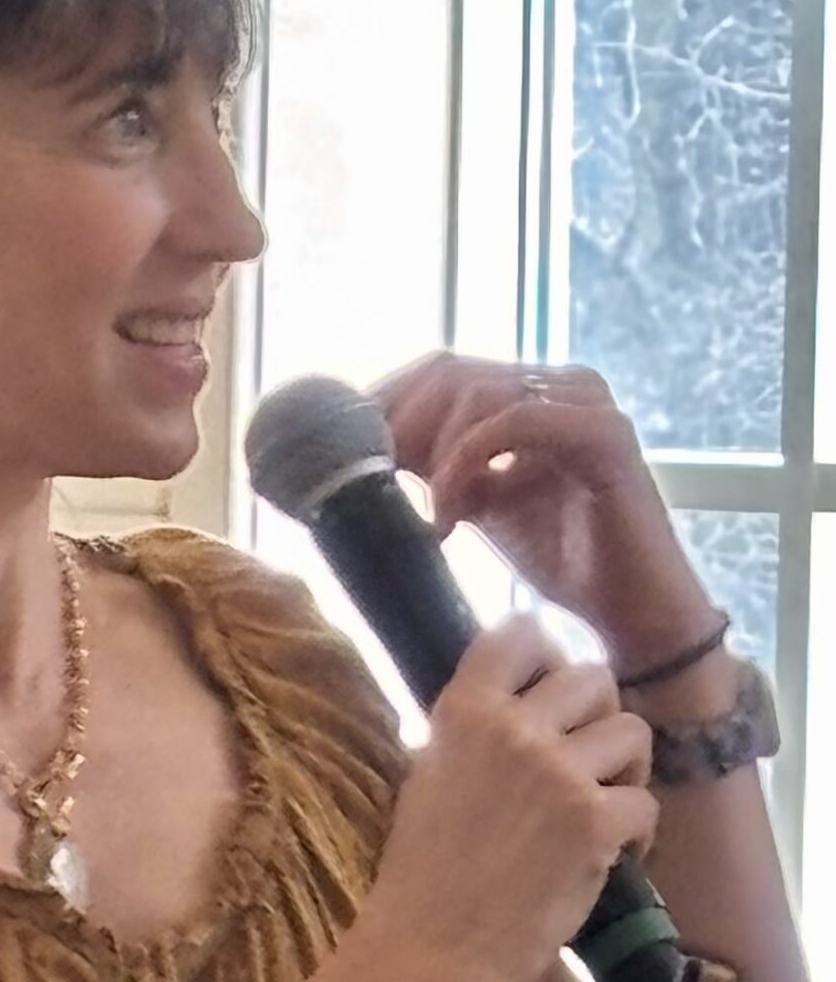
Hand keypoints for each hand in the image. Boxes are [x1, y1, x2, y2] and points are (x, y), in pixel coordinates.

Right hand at [361, 614, 656, 981]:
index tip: (551, 695)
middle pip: (593, 678)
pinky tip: (611, 857)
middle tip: (587, 764)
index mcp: (462, 712)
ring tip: (604, 809)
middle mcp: (512, 729)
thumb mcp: (427, 777)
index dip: (548, 658)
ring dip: (626, 770)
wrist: (426, 953)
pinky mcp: (594, 824)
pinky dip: (638, 833)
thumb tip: (510, 707)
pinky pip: (646, 802)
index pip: (521, 633)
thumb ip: (469, 735)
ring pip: (633, 730)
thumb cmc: (417, 877)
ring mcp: (557, 774)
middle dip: (598, 719)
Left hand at [374, 352, 721, 675]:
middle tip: (375, 479)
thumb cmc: (563, 558)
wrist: (633, 611)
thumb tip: (371, 454)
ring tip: (428, 513)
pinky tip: (450, 513)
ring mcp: (585, 401)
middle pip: (452, 371)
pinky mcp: (602, 432)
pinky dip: (467, 463)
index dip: (388, 401)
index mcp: (532, 392)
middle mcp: (560, 383)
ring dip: (434, 453)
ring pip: (478, 393)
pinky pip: (513, 423)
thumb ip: (440, 468)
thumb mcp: (482, 503)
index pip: (443, 370)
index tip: (349, 452)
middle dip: (400, 423)